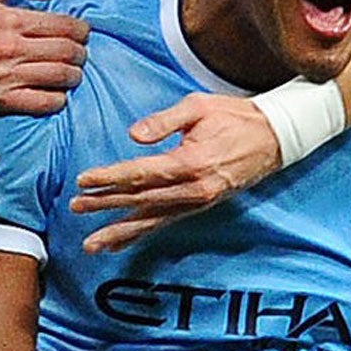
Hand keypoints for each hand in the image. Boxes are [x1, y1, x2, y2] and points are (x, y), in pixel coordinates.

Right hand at [0, 0, 88, 116]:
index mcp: (9, 20)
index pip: (62, 25)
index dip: (81, 30)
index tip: (82, 33)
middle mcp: (11, 47)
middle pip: (66, 51)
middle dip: (81, 53)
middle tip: (80, 54)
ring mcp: (7, 75)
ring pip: (60, 76)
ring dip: (74, 75)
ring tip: (73, 73)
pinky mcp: (2, 100)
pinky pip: (43, 102)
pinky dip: (58, 99)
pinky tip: (58, 93)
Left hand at [69, 93, 282, 251]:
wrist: (275, 138)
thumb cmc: (235, 117)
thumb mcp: (199, 107)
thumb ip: (164, 120)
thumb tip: (133, 135)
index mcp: (191, 162)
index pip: (142, 173)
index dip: (111, 178)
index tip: (84, 180)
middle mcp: (194, 190)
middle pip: (142, 199)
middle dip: (106, 205)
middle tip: (76, 207)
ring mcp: (198, 202)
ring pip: (152, 220)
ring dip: (120, 231)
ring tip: (91, 243)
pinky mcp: (200, 206)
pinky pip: (165, 223)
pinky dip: (141, 233)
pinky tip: (120, 242)